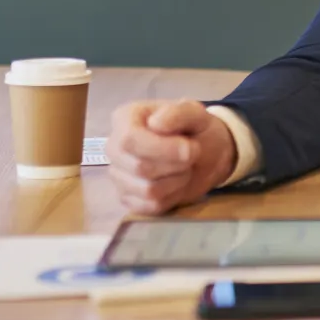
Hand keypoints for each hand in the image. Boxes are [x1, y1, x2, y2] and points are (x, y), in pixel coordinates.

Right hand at [107, 100, 237, 214]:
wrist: (205, 153)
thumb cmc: (194, 128)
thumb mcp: (194, 112)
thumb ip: (178, 112)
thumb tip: (156, 123)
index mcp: (125, 119)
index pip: (129, 140)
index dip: (162, 149)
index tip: (190, 150)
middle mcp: (114, 147)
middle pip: (139, 167)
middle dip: (175, 165)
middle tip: (192, 155)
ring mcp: (118, 175)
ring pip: (147, 190)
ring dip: (177, 181)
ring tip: (185, 168)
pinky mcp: (127, 198)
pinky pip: (150, 207)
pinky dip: (172, 197)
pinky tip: (177, 183)